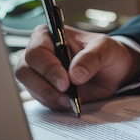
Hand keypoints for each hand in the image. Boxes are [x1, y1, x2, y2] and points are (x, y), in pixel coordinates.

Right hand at [15, 25, 139, 110]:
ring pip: (31, 88)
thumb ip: (91, 58)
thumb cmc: (106, 53)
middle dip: (45, 86)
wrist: (114, 71)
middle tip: (67, 95)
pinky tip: (70, 102)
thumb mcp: (106, 50)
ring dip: (50, 97)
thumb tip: (75, 74)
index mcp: (48, 35)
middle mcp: (39, 53)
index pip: (36, 52)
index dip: (48, 68)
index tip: (65, 82)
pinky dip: (55, 104)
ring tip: (71, 100)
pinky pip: (42, 100)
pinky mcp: (44, 90)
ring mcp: (39, 73)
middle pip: (25, 71)